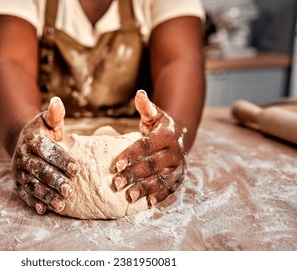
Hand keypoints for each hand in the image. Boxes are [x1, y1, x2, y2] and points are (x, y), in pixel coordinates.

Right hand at [11, 97, 79, 213]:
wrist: (23, 141)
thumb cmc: (43, 132)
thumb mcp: (48, 121)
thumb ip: (54, 114)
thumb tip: (57, 101)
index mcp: (31, 140)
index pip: (48, 151)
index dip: (62, 160)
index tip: (77, 169)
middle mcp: (22, 156)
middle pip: (40, 170)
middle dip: (55, 181)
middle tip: (70, 190)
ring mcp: (19, 171)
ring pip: (33, 185)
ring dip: (46, 195)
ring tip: (61, 204)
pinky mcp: (18, 183)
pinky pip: (25, 194)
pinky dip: (34, 202)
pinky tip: (44, 210)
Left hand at [112, 90, 185, 206]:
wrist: (180, 137)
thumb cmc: (160, 126)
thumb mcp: (155, 115)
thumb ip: (146, 107)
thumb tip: (139, 93)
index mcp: (168, 135)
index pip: (147, 146)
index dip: (131, 155)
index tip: (116, 164)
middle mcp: (175, 152)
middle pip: (152, 165)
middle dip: (134, 175)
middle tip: (116, 183)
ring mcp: (179, 167)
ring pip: (161, 179)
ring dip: (145, 188)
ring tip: (128, 196)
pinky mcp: (179, 178)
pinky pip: (169, 189)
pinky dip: (158, 196)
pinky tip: (146, 203)